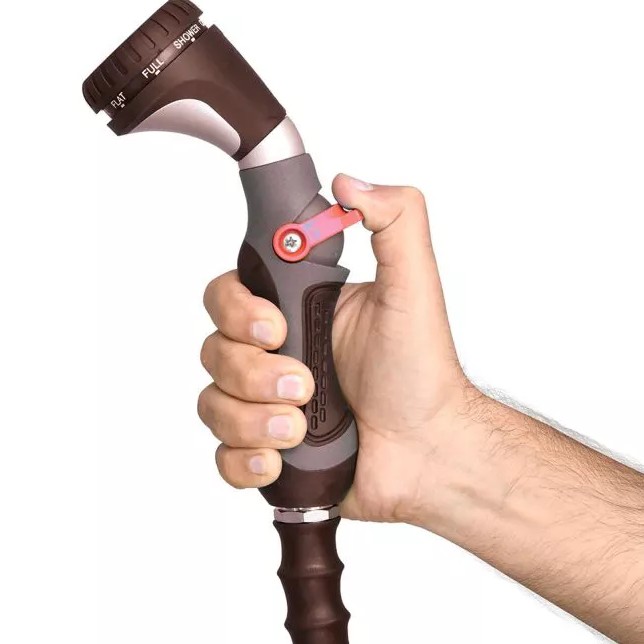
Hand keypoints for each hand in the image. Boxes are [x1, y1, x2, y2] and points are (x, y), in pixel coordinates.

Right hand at [198, 174, 473, 522]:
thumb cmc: (423, 375)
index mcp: (298, 311)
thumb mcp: (414, 287)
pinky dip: (244, 460)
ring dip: (254, 420)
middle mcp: (276, 356)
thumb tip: (349, 182)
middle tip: (306, 382)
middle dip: (253, 373)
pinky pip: (223, 457)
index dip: (239, 312)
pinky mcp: (269, 453)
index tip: (278, 327)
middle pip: (214, 351)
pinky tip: (280, 458)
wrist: (431, 453)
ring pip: (213, 405)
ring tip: (301, 428)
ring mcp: (268, 407)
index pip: (230, 295)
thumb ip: (395, 221)